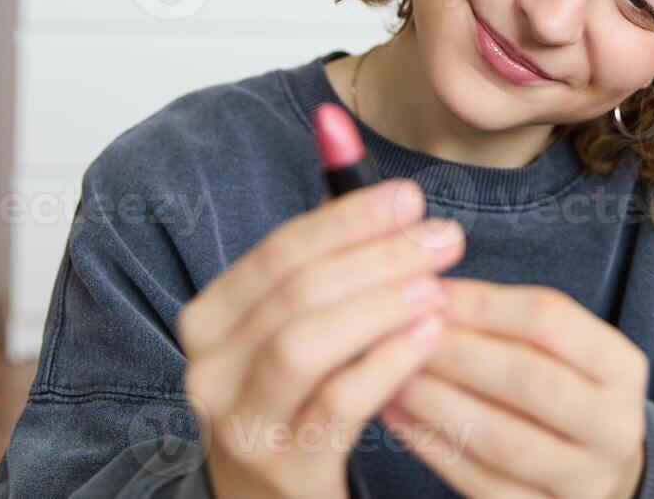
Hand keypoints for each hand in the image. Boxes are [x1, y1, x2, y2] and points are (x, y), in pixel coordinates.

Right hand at [176, 180, 466, 498]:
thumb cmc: (298, 403)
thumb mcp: (296, 331)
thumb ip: (327, 264)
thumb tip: (377, 184)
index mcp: (212, 321)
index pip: (278, 252)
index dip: (348, 219)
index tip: (411, 199)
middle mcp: (210, 371)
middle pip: (293, 292)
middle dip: (375, 256)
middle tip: (442, 238)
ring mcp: (241, 425)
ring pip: (303, 344)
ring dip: (378, 306)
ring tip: (438, 288)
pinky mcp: (283, 471)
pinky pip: (336, 406)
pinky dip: (387, 363)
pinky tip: (429, 338)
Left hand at [380, 279, 647, 498]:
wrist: (602, 474)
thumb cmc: (565, 393)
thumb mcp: (563, 351)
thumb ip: (508, 322)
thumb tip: (431, 293)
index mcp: (621, 368)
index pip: (551, 320)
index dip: (483, 303)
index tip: (431, 291)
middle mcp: (615, 427)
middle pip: (529, 380)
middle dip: (456, 353)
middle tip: (400, 334)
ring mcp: (585, 481)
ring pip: (502, 440)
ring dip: (436, 403)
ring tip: (391, 376)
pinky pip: (482, 484)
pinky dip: (434, 448)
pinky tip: (398, 418)